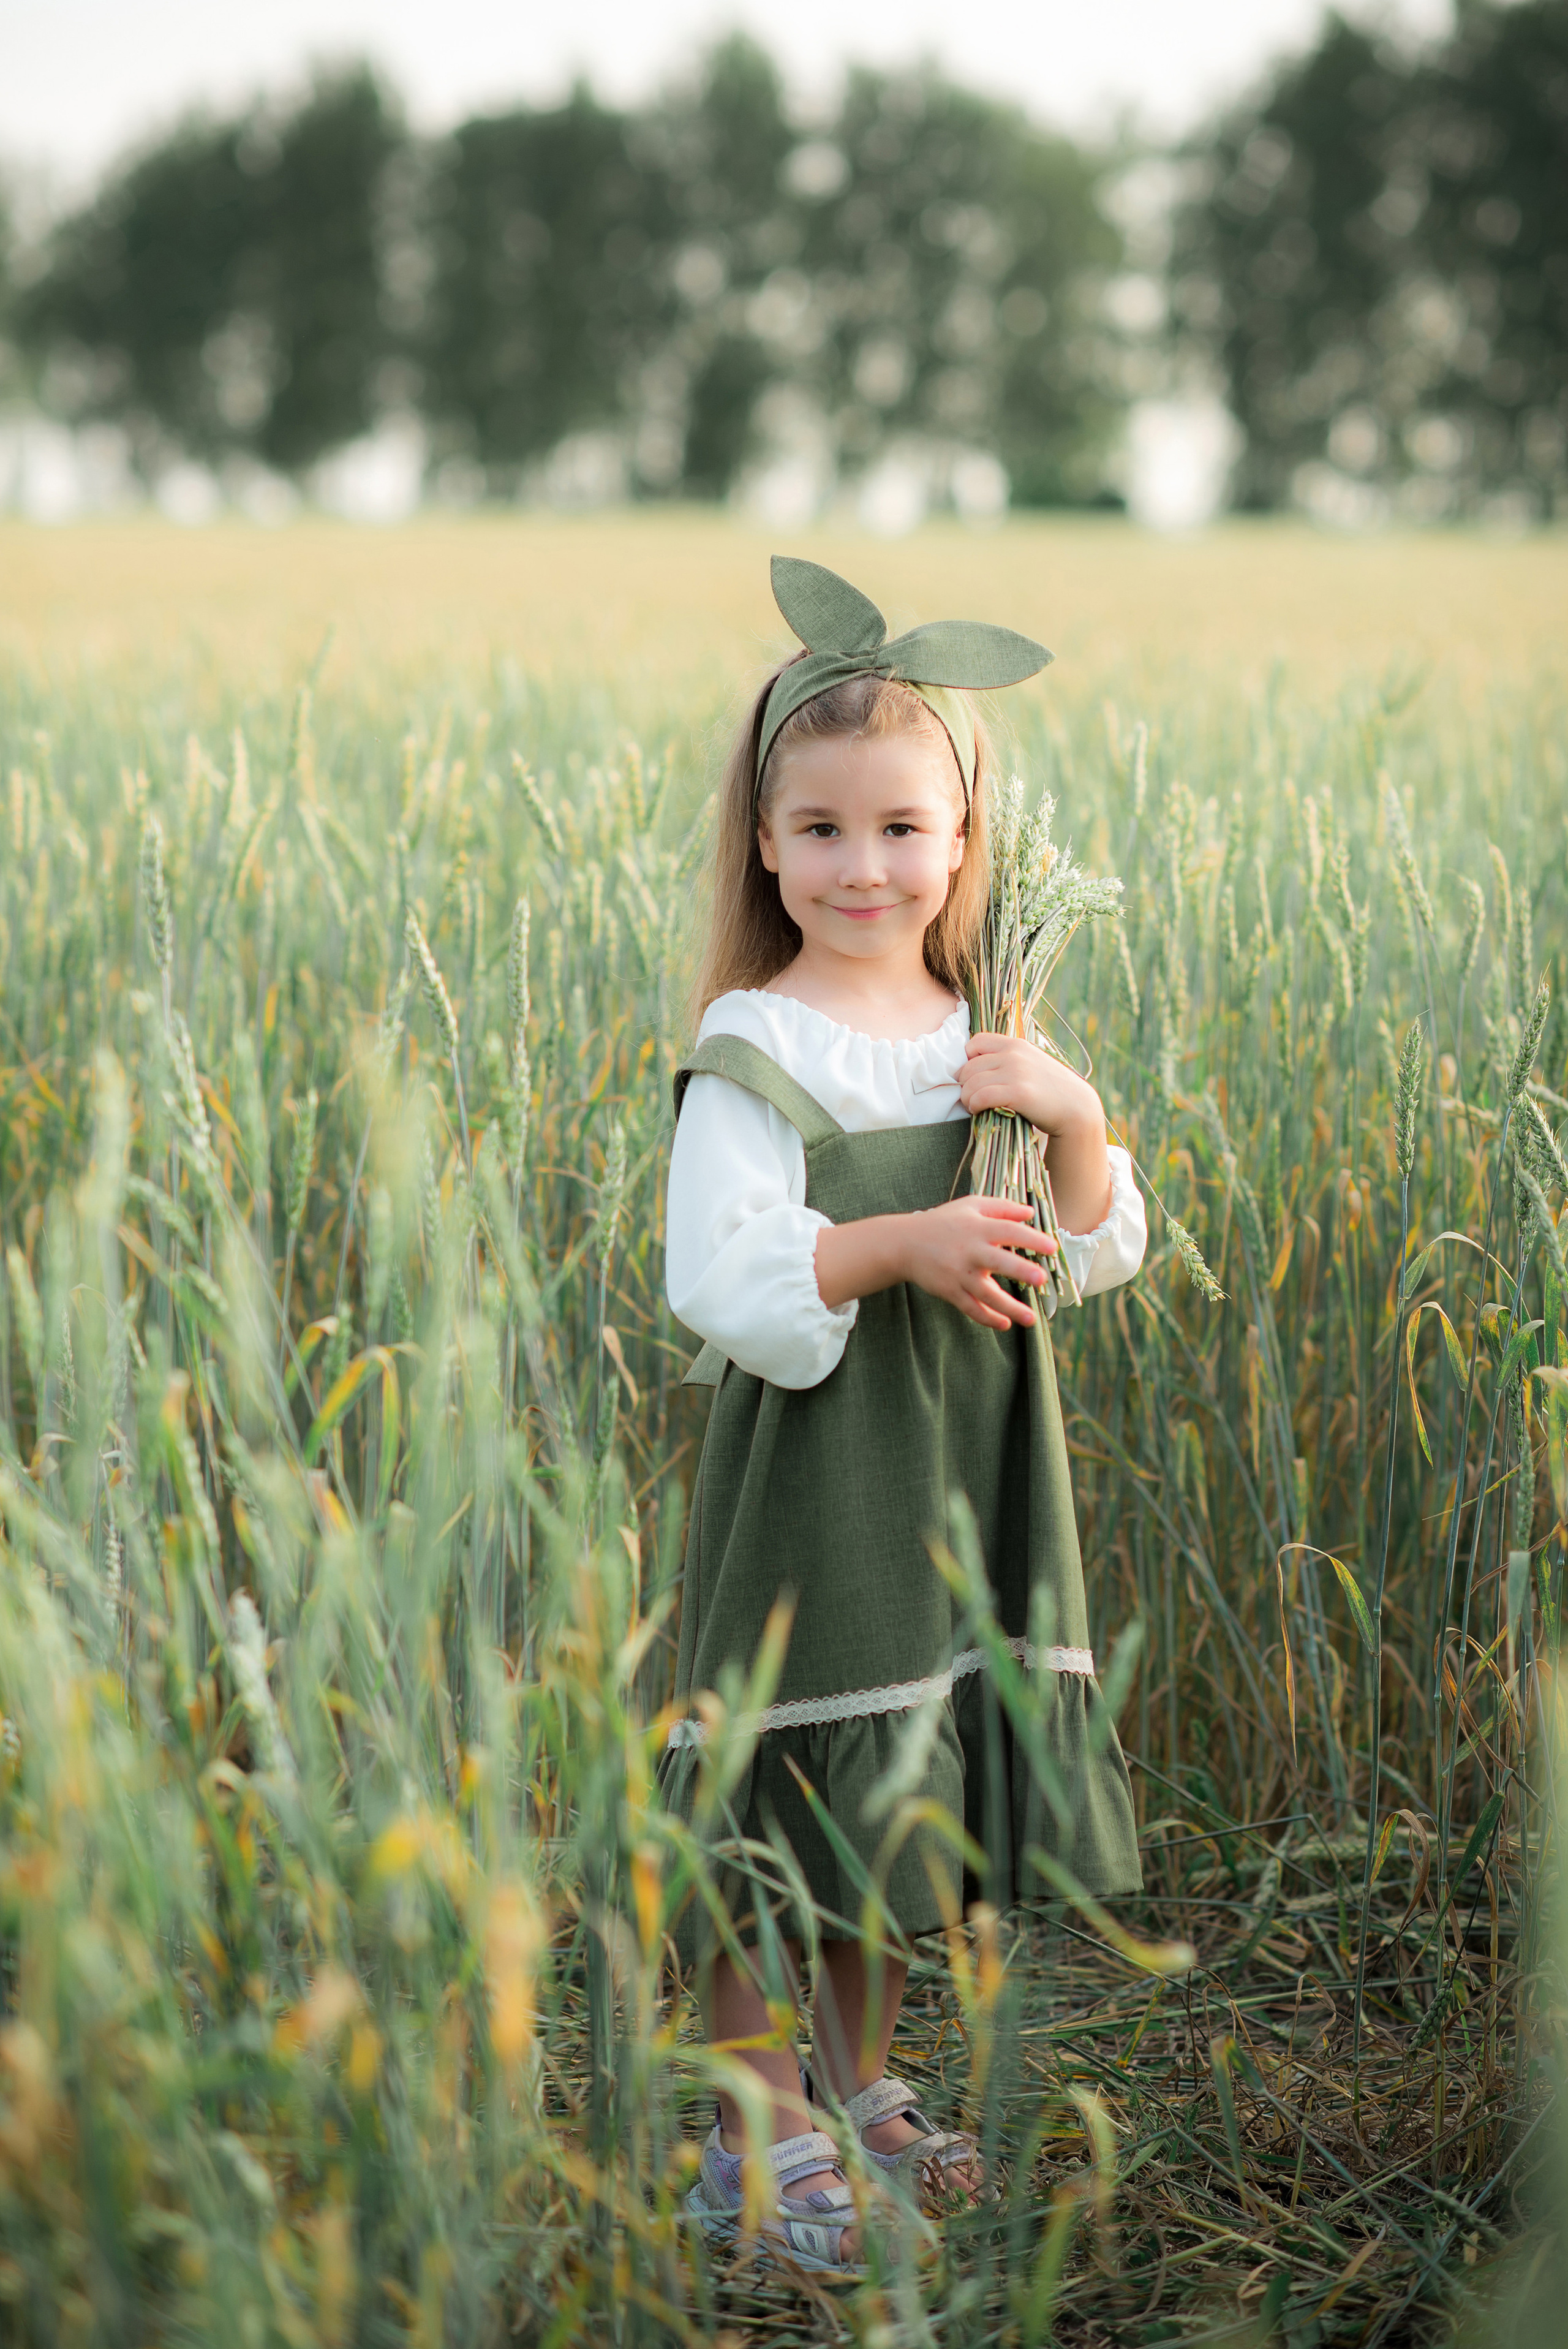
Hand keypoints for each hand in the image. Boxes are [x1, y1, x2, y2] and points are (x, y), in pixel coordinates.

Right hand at [900, 1195, 1057, 1330]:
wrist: (905, 1244)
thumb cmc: (943, 1222)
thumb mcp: (971, 1205)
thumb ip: (1002, 1207)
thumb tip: (1030, 1212)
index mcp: (978, 1227)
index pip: (1009, 1231)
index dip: (1031, 1239)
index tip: (1052, 1248)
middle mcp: (970, 1251)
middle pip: (998, 1261)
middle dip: (1020, 1271)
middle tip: (1041, 1280)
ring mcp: (959, 1274)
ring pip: (987, 1294)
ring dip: (1009, 1308)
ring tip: (1031, 1319)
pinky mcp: (950, 1291)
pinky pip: (971, 1308)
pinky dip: (987, 1318)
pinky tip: (1005, 1324)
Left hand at [957, 1031, 1097, 1132]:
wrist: (1075, 1107)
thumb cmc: (1050, 1089)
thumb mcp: (1030, 1063)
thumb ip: (1008, 1059)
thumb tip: (977, 1065)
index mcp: (1015, 1044)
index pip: (975, 1043)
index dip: (968, 1061)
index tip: (973, 1077)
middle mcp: (1014, 1054)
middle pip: (969, 1067)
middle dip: (965, 1084)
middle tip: (971, 1097)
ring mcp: (1016, 1072)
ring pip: (972, 1083)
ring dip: (967, 1098)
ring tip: (974, 1106)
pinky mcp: (1018, 1092)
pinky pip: (981, 1096)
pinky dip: (974, 1105)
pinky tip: (979, 1111)